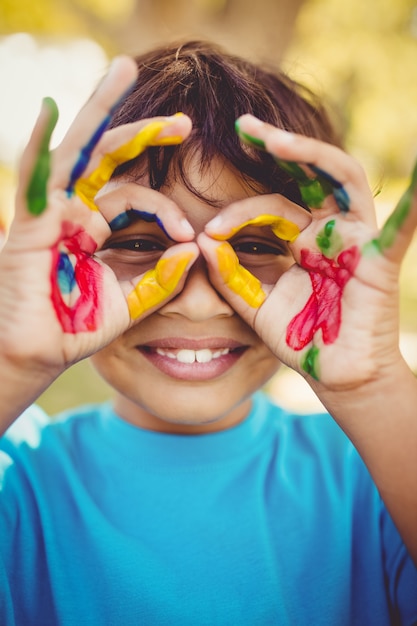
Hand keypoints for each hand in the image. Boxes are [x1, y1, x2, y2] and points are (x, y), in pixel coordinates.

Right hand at [0, 56, 196, 376]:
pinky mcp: (31, 223)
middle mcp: (75, 210)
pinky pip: (34, 178)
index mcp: (98, 227)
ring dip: (99, 111)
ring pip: (77, 151)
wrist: (40, 353)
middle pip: (109, 157)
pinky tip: (48, 109)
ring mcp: (52, 211)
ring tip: (124, 70)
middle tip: (184, 121)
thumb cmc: (79, 326)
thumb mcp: (132, 301)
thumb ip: (161, 278)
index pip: (136, 197)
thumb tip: (194, 250)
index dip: (167, 208)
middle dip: (144, 134)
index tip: (190, 235)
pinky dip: (38, 144)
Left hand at [198, 114, 416, 389]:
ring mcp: (356, 239)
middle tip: (243, 126)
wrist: (334, 374)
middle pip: (308, 174)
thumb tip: (203, 241)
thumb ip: (231, 276)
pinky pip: (398, 230)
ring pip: (342, 179)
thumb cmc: (301, 338)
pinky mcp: (379, 260)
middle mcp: (330, 230)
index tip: (207, 231)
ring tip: (272, 138)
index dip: (238, 213)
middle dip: (278, 146)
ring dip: (311, 154)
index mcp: (303, 238)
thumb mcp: (257, 305)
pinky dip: (412, 207)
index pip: (271, 207)